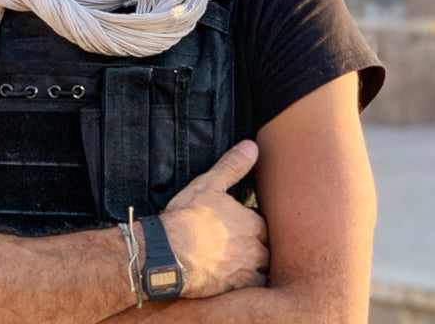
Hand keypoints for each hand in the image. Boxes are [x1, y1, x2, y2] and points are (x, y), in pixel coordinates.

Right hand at [159, 140, 268, 297]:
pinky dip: (248, 284)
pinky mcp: (237, 288)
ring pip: (263, 269)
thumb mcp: (209, 185)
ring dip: (255, 266)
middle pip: (266, 248)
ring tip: (239, 263)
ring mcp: (247, 269)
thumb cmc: (187, 217)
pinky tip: (236, 280)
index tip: (242, 227)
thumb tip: (251, 147)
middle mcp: (255, 247)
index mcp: (252, 222)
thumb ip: (233, 166)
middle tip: (240, 246)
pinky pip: (254, 288)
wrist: (168, 253)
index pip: (263, 225)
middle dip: (257, 247)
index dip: (253, 226)